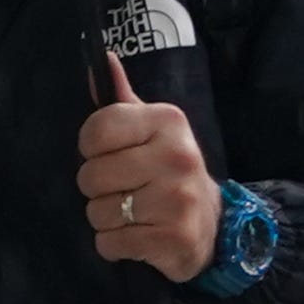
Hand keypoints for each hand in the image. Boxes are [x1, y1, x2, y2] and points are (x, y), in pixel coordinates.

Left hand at [78, 60, 219, 281]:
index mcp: (168, 121)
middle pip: (90, 176)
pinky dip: (114, 244)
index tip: (109, 154)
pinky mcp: (173, 238)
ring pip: (97, 212)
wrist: (213, 223)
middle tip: (124, 188)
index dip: (90, 148)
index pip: (95, 131)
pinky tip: (138, 234)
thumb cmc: (168, 170)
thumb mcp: (151, 130)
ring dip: (105, 218)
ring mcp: (177, 199)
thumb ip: (121, 100)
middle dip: (97, 188)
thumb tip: (103, 59)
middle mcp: (177, 156)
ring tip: (132, 212)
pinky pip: (110, 243)